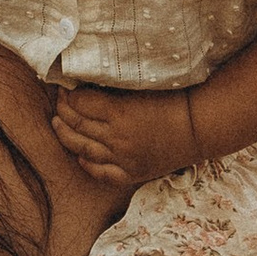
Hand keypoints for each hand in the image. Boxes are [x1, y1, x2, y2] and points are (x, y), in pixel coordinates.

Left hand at [50, 81, 198, 195]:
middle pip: (76, 124)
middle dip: (63, 110)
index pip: (79, 103)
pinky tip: (79, 155)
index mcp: (119, 112)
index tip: (65, 86)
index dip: (67, 94)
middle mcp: (117, 138)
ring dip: (65, 135)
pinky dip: (86, 163)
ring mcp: (122, 159)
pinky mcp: (131, 173)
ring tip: (57, 124)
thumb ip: (114, 87)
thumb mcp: (141, 87)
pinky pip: (100, 173)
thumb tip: (87, 82)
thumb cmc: (174, 99)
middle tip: (59, 101)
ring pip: (82, 149)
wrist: (199, 127)